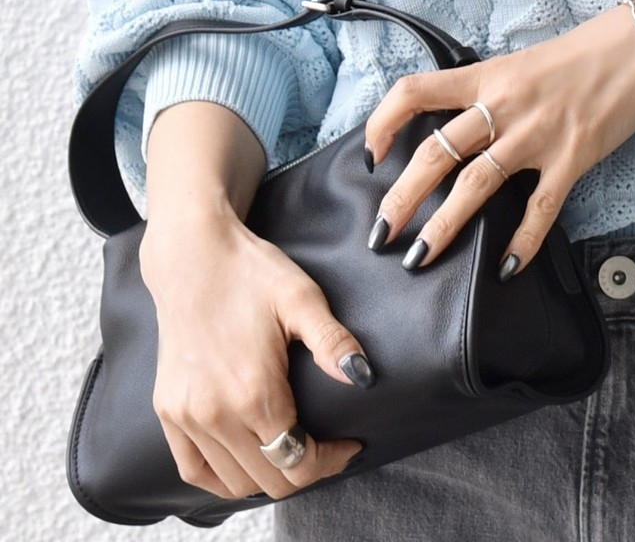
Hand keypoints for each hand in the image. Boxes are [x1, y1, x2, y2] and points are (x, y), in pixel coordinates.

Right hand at [140, 214, 370, 500]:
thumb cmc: (251, 272)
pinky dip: (222, 477)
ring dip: (268, 475)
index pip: (298, 461)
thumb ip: (332, 342)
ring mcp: (187, 416)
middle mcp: (215, 414)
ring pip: (233, 483)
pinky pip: (193, 470)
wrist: (192, 255)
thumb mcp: (301, 298)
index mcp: (253, 392)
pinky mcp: (167, 411)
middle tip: (327, 447)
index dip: (331, 462)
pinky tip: (247, 459)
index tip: (349, 444)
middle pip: (269, 480)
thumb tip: (363, 377)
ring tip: (293, 448)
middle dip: (306, 469)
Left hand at [363, 0, 634, 279]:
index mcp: (487, 76)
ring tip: (419, 257)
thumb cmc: (582, 54)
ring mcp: (538, 133)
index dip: (383, 122)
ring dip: (443, 226)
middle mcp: (504, 104)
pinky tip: (506, 268)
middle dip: (401, 197)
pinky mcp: (574, 156)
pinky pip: (540, 207)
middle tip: (381, 232)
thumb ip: (488, 93)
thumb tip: (455, 125)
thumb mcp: (521, 64)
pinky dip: (521, 242)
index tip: (370, 153)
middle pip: (436, 153)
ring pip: (476, 186)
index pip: (415, 92)